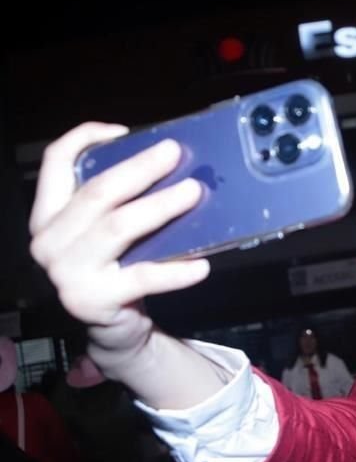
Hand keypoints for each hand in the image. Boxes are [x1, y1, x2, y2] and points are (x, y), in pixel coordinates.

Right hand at [28, 122, 209, 372]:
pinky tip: (202, 265)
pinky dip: (175, 271)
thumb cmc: (116, 268)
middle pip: (98, 192)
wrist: (113, 329)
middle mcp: (48, 240)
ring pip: (119, 227)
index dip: (85, 138)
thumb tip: (169, 164)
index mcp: (48, 215)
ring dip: (160, 207)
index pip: (55, 163)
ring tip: (193, 192)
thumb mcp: (106, 231)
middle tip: (175, 154)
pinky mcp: (93, 300)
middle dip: (140, 169)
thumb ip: (119, 201)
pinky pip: (143, 277)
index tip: (125, 131)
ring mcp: (67, 272)